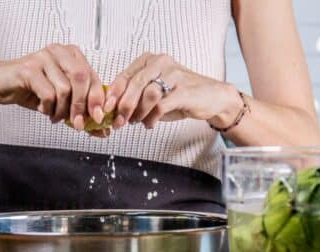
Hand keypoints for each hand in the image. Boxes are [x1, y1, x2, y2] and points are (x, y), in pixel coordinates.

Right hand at [0, 44, 108, 135]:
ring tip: (55, 116)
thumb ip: (81, 113)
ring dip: (62, 110)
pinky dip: (48, 108)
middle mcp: (58, 52)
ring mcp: (43, 58)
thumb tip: (102, 130)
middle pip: (81, 78)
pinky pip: (48, 94)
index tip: (99, 118)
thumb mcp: (61, 102)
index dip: (98, 99)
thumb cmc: (31, 89)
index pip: (92, 76)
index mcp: (71, 55)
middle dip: (82, 106)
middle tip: (78, 124)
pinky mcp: (28, 69)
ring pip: (65, 88)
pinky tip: (43, 110)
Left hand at [104, 53, 242, 129]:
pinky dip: (152, 118)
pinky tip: (151, 123)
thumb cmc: (182, 95)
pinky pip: (160, 106)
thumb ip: (137, 96)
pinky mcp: (183, 91)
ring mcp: (174, 75)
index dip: (113, 94)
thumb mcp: (156, 92)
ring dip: (138, 112)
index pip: (124, 75)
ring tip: (137, 121)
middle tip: (119, 121)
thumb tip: (114, 109)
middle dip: (123, 106)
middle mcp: (161, 63)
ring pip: (146, 94)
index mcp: (151, 60)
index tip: (106, 108)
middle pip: (134, 84)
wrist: (213, 98)